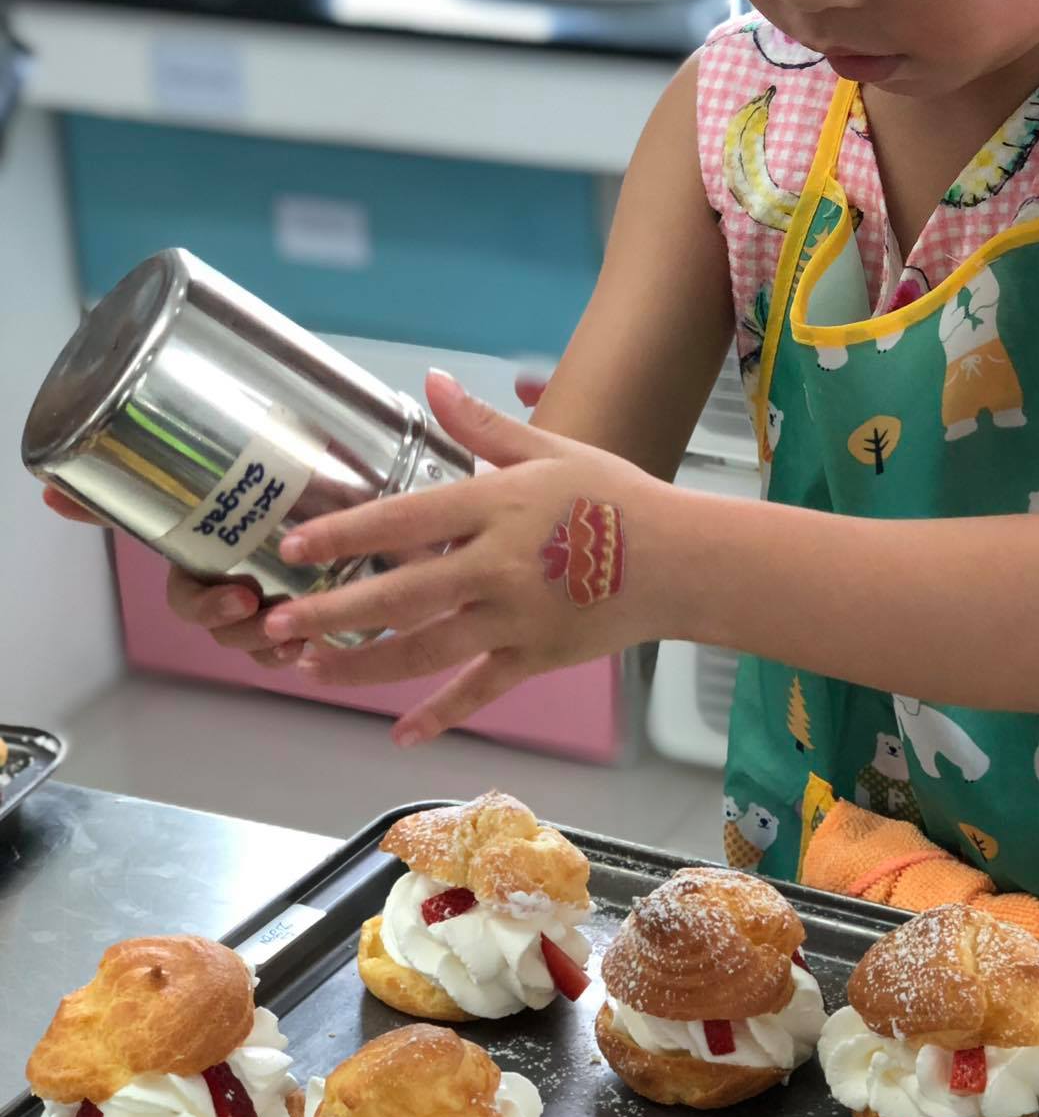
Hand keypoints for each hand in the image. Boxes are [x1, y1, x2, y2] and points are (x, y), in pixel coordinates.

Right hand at [41, 487, 303, 666]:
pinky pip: (289, 652)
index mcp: (205, 569)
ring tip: (297, 633)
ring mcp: (265, 611)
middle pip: (227, 629)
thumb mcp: (198, 486)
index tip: (239, 597)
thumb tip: (49, 494)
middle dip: (241, 628)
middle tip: (266, 606)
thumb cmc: (249, 495)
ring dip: (271, 644)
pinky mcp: (302, 618)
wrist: (318, 490)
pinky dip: (296, 653)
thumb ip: (133, 492)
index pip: (191, 601)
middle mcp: (231, 594)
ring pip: (258, 643)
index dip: (209, 607)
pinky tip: (312, 644)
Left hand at [262, 370, 671, 745]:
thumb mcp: (551, 450)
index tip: (295, 546)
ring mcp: (516, 620)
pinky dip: (440, 714)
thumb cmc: (615, 497)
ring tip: (309, 668)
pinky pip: (480, 691)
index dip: (346, 534)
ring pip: (427, 650)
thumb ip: (481, 427)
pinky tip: (401, 735)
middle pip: (403, 595)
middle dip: (334, 613)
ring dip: (364, 663)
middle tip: (277, 623)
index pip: (407, 520)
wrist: (683, 561)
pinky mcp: (535, 658)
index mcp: (497, 508)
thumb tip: (430, 381)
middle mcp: (498, 568)